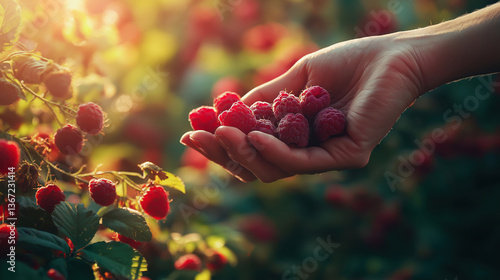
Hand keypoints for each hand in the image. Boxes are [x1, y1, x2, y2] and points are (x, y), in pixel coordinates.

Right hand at [181, 33, 425, 181]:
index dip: (221, 145)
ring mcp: (326, 158)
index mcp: (295, 137)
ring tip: (222, 133)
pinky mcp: (346, 157)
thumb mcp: (295, 80)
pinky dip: (274, 151)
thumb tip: (222, 109)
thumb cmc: (347, 64)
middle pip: (257, 166)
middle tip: (196, 138)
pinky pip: (301, 161)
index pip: (252, 149)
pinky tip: (254, 136)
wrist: (391, 56)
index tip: (192, 133)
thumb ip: (263, 99)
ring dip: (243, 152)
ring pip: (273, 169)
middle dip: (224, 154)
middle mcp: (308, 153)